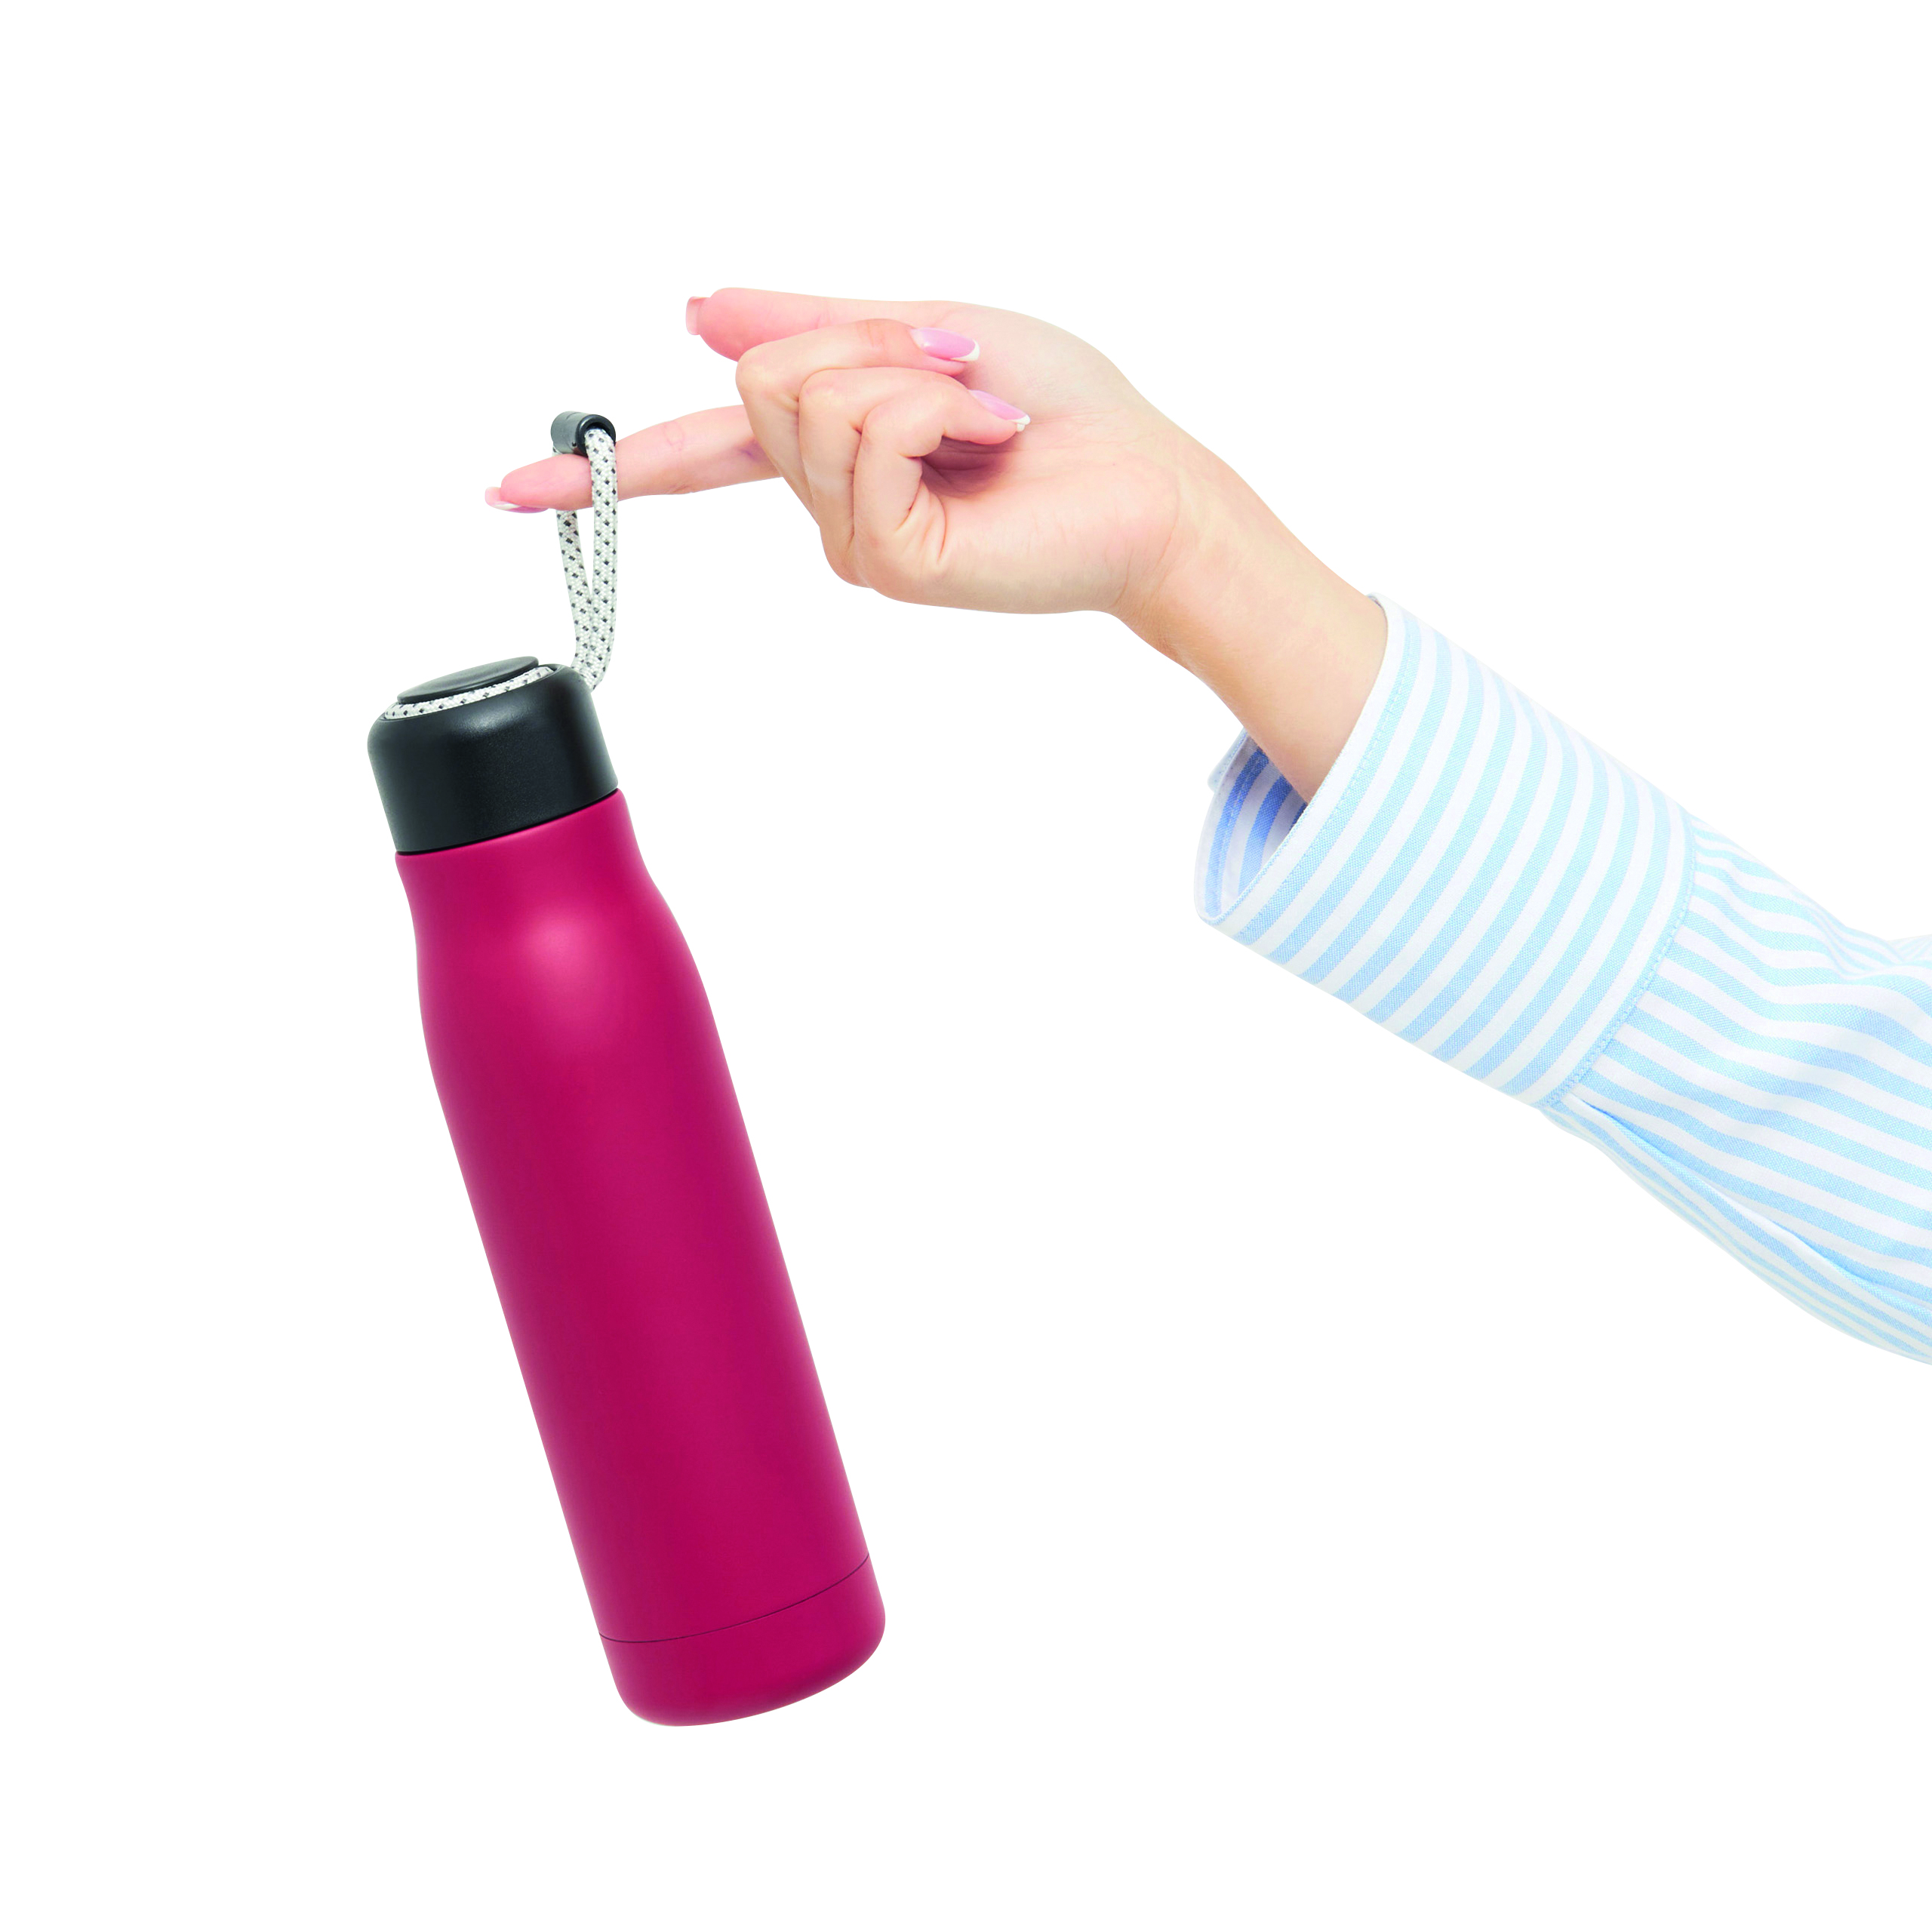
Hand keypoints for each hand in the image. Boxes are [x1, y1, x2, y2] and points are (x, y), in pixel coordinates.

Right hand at [489, 288, 1384, 795]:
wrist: (1149, 484)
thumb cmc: (1064, 411)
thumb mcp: (923, 329)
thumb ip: (808, 324)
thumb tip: (696, 310)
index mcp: (830, 453)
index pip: (695, 457)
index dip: (600, 466)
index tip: (504, 488)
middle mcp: (828, 507)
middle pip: (764, 380)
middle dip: (864, 341)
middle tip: (957, 370)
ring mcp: (855, 544)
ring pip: (808, 403)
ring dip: (907, 371)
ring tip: (980, 414)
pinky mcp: (893, 561)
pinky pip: (863, 440)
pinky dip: (932, 408)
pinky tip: (988, 439)